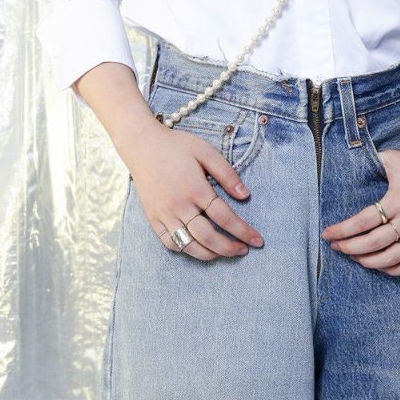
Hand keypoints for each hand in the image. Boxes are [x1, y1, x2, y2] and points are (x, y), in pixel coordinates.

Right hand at [129, 119, 264, 260]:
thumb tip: (246, 196)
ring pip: (189, 245)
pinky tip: (199, 248)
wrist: (142, 145)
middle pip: (209, 237)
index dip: (243, 231)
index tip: (257, 240)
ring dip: (211, 254)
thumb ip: (227, 174)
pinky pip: (170, 243)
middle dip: (230, 248)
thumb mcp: (206, 151)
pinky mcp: (153, 219)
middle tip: (244, 250)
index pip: (225, 218)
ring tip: (225, 253)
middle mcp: (179, 206)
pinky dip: (186, 250)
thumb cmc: (177, 146)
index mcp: (196, 189)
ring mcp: (164, 215)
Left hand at [321, 148, 399, 276]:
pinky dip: (392, 270)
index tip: (327, 234)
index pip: (363, 221)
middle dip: (349, 248)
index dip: (342, 230)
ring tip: (354, 257)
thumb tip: (352, 162)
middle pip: (372, 243)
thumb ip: (373, 161)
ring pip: (389, 259)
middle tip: (336, 247)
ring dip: (367, 262)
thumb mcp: (395, 158)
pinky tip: (379, 265)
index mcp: (397, 200)